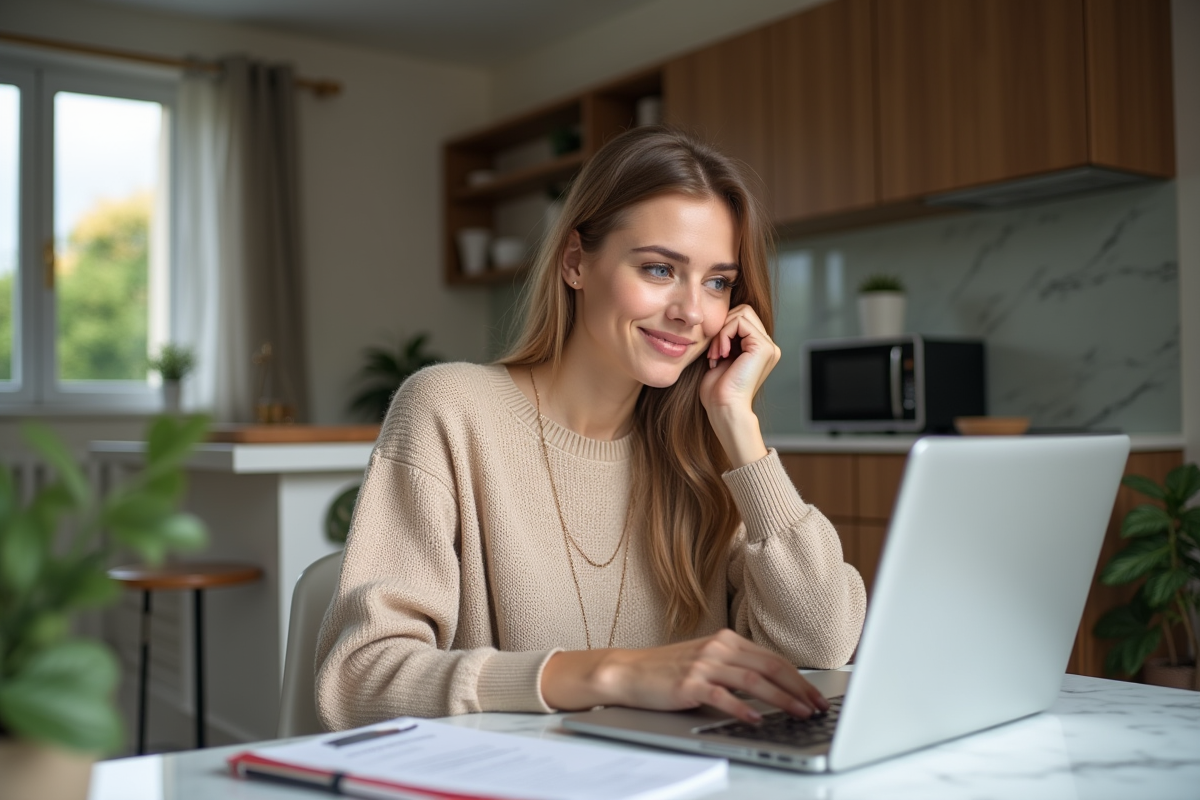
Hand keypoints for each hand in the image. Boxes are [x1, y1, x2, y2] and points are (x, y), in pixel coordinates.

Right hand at [541, 629, 828, 722]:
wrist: (629, 672)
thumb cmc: (668, 670)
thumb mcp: (706, 661)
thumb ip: (735, 667)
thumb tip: (772, 687)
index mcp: (726, 640)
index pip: (771, 658)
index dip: (797, 677)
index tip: (815, 695)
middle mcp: (718, 648)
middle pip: (769, 666)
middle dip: (798, 688)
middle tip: (816, 706)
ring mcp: (704, 665)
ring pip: (752, 680)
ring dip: (780, 698)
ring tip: (798, 713)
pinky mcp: (690, 684)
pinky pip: (722, 696)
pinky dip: (742, 708)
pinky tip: (756, 719)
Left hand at [698, 304, 780, 466]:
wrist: (724, 408)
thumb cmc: (718, 391)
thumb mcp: (721, 358)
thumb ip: (725, 338)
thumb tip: (718, 319)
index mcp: (759, 349)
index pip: (742, 317)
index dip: (723, 328)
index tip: (713, 352)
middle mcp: (768, 346)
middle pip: (744, 310)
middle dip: (723, 327)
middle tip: (714, 351)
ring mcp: (768, 346)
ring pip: (741, 313)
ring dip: (722, 332)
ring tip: (717, 354)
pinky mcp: (763, 347)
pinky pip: (739, 322)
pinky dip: (724, 335)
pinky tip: (721, 354)